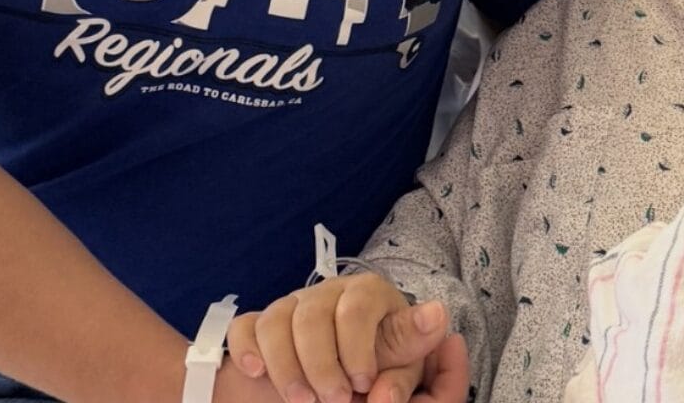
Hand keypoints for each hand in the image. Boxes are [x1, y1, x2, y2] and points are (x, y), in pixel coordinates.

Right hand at [227, 273, 467, 402]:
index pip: (355, 308)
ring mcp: (292, 306)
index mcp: (368, 294)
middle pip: (312, 315)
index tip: (364, 385)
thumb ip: (408, 353)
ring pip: (277, 320)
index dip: (357, 350)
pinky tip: (258, 374)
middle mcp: (329, 292)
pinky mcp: (260, 325)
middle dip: (320, 365)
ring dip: (287, 368)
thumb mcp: (396, 368)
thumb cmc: (373, 372)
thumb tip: (437, 318)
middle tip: (333, 401)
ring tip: (303, 400)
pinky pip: (245, 327)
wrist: (332, 387)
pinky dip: (248, 352)